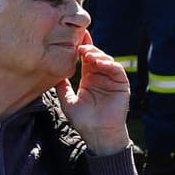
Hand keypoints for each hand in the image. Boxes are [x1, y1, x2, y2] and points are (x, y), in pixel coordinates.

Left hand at [57, 35, 131, 155]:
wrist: (98, 135)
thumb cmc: (83, 121)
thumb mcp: (67, 101)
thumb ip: (61, 88)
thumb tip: (52, 75)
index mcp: (89, 78)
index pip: (85, 59)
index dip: (81, 48)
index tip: (73, 38)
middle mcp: (100, 76)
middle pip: (96, 55)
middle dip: (88, 48)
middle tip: (79, 45)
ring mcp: (112, 80)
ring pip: (106, 60)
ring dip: (97, 54)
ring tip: (87, 54)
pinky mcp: (122, 85)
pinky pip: (117, 70)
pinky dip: (109, 63)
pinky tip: (98, 62)